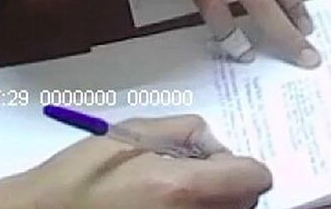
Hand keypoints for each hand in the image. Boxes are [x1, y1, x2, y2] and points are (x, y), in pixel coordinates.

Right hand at [0, 115, 270, 208]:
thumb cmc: (77, 177)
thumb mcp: (130, 134)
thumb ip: (182, 130)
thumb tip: (211, 142)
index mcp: (180, 187)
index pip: (254, 178)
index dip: (243, 165)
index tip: (221, 162)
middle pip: (244, 204)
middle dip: (229, 186)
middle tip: (195, 174)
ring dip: (211, 203)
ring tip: (171, 192)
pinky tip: (160, 205)